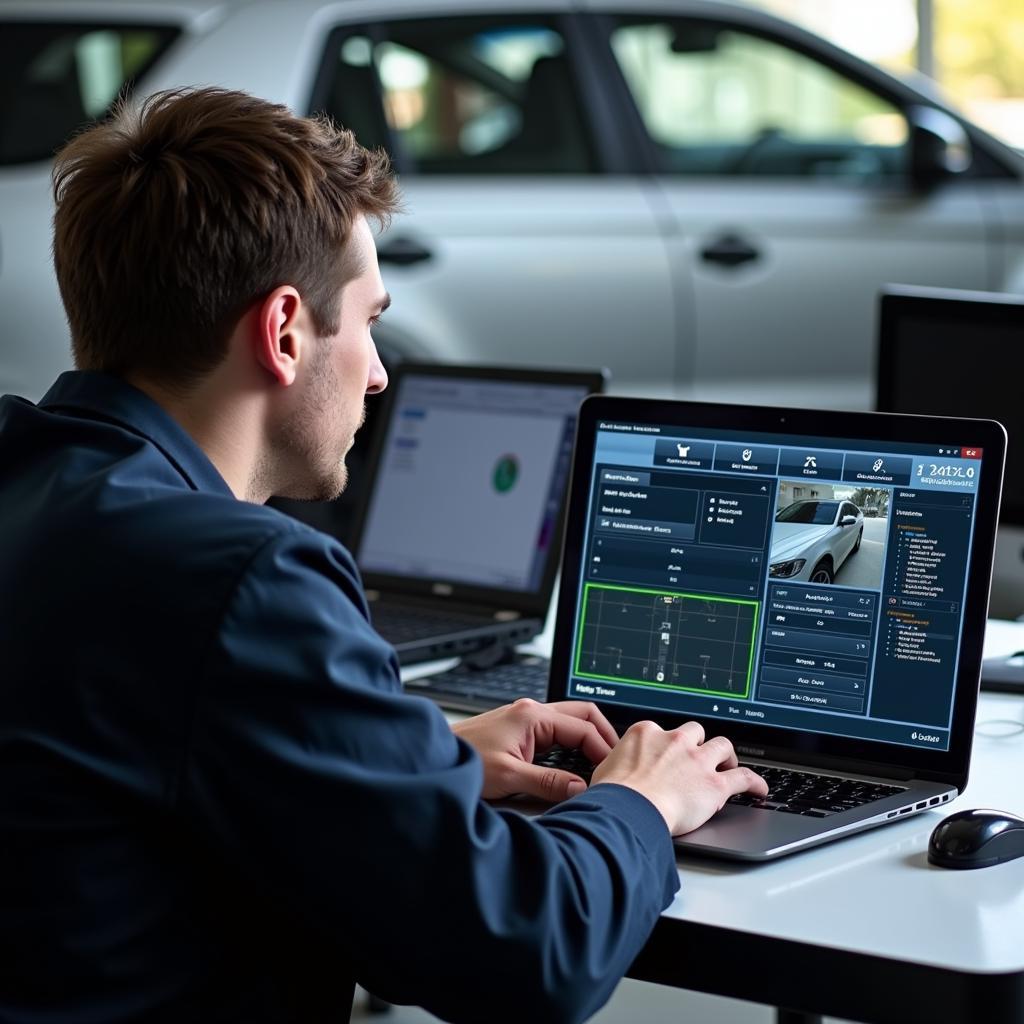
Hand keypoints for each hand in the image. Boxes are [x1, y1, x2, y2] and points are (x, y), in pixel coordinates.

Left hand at [452, 699, 617, 802]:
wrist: (433, 758)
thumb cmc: (464, 760)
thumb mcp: (509, 776)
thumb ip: (548, 783)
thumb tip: (580, 789)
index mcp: (533, 716)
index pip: (583, 727)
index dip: (603, 749)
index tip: (612, 771)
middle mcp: (531, 712)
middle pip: (582, 715)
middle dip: (601, 736)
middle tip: (615, 761)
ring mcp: (524, 719)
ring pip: (569, 723)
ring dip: (585, 741)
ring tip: (597, 766)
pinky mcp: (518, 731)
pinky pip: (555, 733)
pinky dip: (569, 746)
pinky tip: (571, 766)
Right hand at [591, 720, 767, 835]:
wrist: (629, 809)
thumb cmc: (613, 795)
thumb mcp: (605, 770)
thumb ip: (616, 765)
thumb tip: (612, 774)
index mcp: (646, 733)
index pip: (661, 732)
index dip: (666, 745)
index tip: (667, 755)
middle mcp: (674, 741)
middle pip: (695, 731)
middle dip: (699, 742)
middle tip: (699, 757)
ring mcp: (697, 760)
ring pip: (722, 746)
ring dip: (726, 756)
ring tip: (729, 765)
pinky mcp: (715, 783)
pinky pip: (744, 777)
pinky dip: (754, 782)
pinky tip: (759, 790)